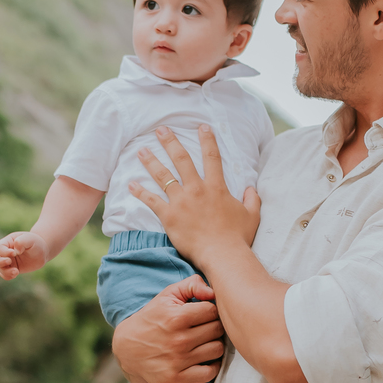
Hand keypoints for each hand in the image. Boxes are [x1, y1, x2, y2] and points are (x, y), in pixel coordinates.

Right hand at [0, 230, 46, 278]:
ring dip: (5, 271)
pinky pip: (5, 275)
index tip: (15, 253)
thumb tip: (15, 251)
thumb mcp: (30, 239)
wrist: (42, 252)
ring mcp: (8, 261)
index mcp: (7, 242)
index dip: (4, 251)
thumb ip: (22, 242)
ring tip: (16, 271)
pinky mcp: (12, 269)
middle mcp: (5, 251)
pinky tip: (15, 274)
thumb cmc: (35, 243)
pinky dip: (7, 276)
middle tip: (9, 262)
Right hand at [112, 277, 225, 382]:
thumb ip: (191, 285)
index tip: (203, 313)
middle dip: (214, 326)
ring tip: (205, 342)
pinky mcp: (176, 378)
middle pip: (217, 329)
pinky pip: (209, 373)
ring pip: (217, 350)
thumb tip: (212, 291)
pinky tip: (205, 359)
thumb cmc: (151, 319)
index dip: (210, 310)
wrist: (126, 349)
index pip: (212, 310)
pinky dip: (212, 367)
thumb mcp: (166, 295)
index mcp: (176, 317)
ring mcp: (178, 361)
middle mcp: (178, 340)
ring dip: (214, 344)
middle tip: (205, 327)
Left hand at [129, 124, 260, 270]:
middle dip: (170, 142)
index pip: (212, 157)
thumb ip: (252, 199)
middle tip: (160, 129)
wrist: (223, 255)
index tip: (202, 126)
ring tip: (141, 151)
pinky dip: (140, 192)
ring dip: (151, 161)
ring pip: (163, 176)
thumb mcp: (251, 216)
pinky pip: (151, 201)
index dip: (207, 139)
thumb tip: (251, 189)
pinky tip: (131, 184)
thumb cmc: (238, 238)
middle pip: (181, 159)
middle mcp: (197, 190)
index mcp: (216, 187)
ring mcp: (181, 202)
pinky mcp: (169, 216)